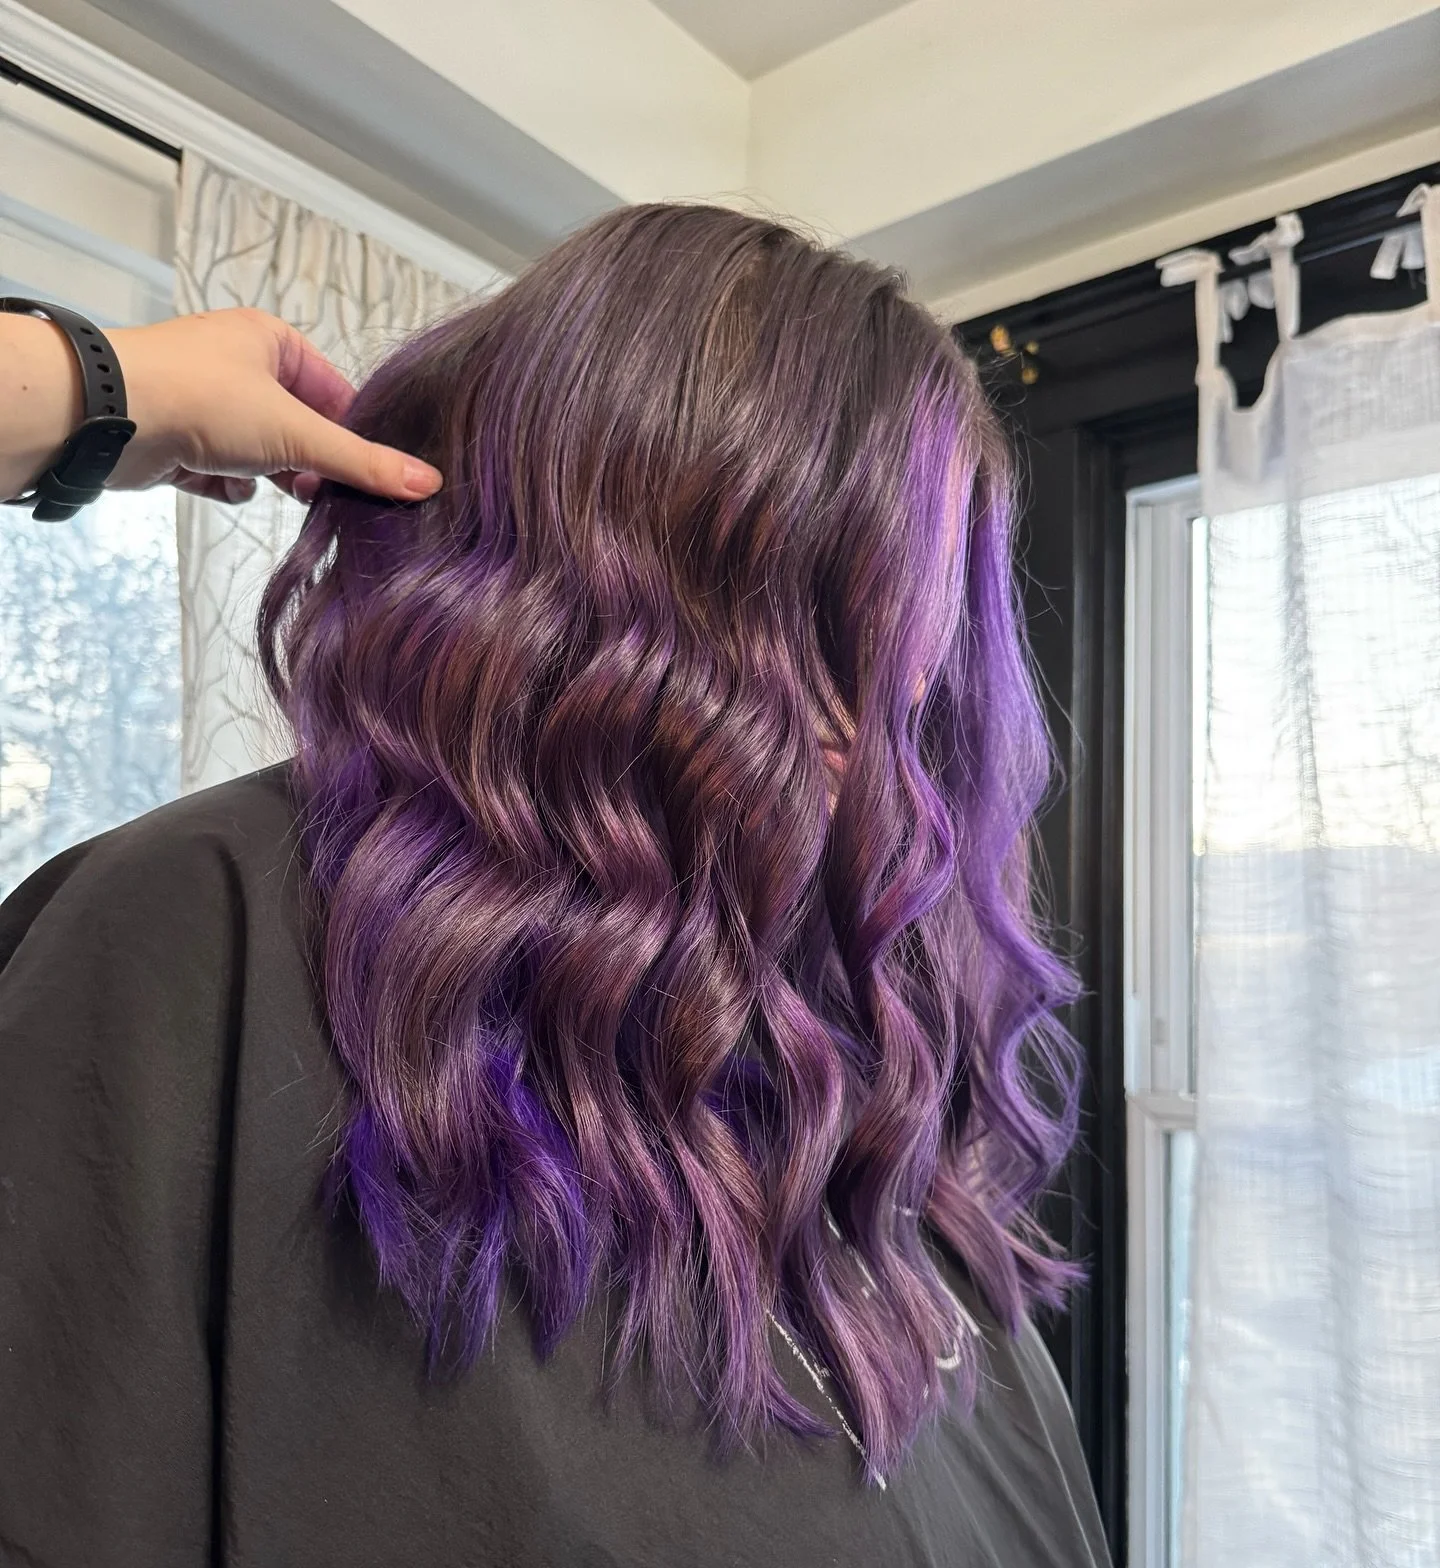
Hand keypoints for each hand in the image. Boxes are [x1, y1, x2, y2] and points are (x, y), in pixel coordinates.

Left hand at [3, 307, 441, 506]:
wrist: (110, 415)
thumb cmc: (206, 399)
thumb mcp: (297, 433)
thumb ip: (363, 463)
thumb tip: (428, 483)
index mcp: (272, 341)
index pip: (336, 392)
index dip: (356, 435)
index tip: (372, 474)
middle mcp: (239, 365)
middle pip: (300, 426)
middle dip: (309, 463)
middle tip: (323, 491)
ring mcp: (206, 402)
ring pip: (262, 452)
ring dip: (267, 475)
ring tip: (267, 484)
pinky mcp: (179, 437)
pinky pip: (223, 470)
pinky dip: (225, 483)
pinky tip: (216, 481)